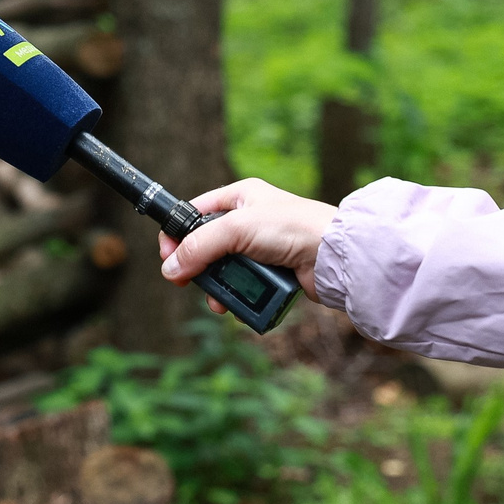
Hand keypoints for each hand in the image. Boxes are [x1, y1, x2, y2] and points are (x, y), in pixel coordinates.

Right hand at [160, 179, 335, 311]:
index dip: (178, 235)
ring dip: (218, 288)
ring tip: (220, 302)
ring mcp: (261, 248)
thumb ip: (199, 247)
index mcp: (240, 197)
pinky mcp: (273, 272)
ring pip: (224, 271)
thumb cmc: (293, 228)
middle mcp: (250, 220)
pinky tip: (239, 306)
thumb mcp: (237, 229)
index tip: (168, 258)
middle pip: (207, 246)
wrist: (335, 256)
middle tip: (189, 284)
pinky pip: (245, 287)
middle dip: (198, 268)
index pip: (195, 213)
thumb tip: (170, 268)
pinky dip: (239, 298)